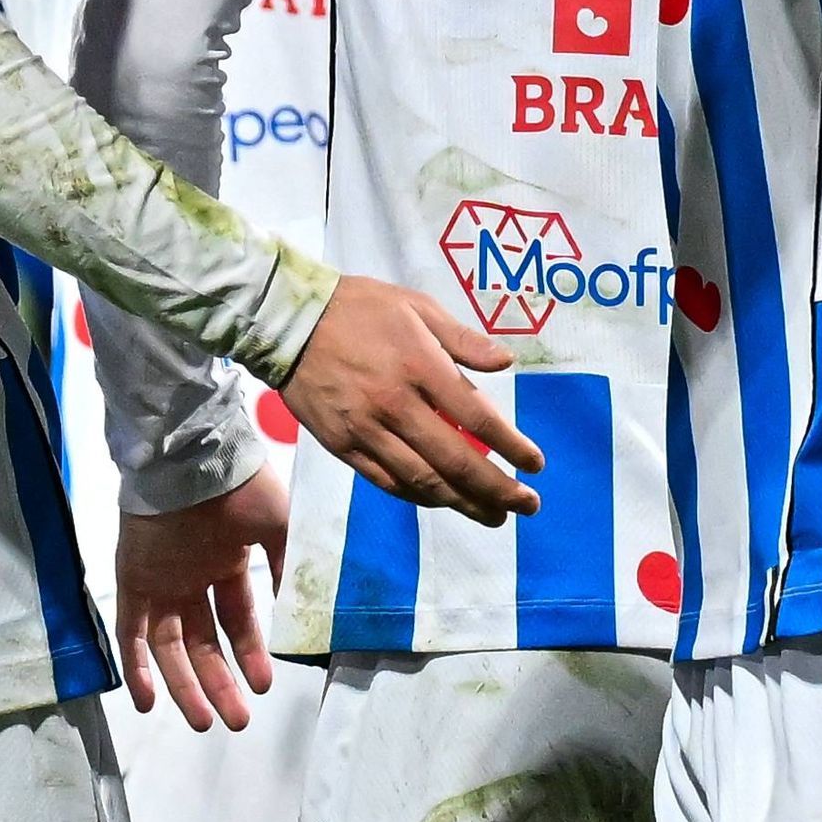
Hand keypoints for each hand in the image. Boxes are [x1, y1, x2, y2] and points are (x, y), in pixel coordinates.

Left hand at [116, 470, 290, 732]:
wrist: (193, 457)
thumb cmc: (238, 486)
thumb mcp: (278, 526)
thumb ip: (287, 566)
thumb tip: (296, 608)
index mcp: (224, 563)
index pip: (236, 622)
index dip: (250, 655)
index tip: (264, 686)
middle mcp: (191, 578)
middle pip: (203, 644)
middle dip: (219, 682)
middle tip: (236, 720)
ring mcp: (160, 581)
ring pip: (169, 647)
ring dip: (184, 686)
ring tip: (203, 723)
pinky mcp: (132, 581)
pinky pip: (129, 632)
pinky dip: (136, 666)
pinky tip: (147, 702)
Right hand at [277, 277, 538, 523]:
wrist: (286, 322)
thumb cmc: (356, 308)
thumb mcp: (416, 305)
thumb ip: (462, 338)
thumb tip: (506, 361)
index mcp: (419, 365)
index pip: (477, 417)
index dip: (512, 446)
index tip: (535, 463)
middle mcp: (396, 405)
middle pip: (455, 461)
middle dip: (497, 489)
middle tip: (526, 505)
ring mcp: (366, 430)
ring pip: (422, 481)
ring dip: (463, 503)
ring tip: (494, 515)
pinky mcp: (342, 445)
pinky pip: (387, 481)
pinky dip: (419, 496)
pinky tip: (442, 501)